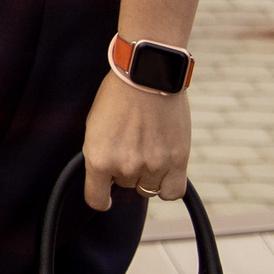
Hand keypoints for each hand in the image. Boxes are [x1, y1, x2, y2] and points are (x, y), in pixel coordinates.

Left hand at [82, 71, 192, 209]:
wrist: (146, 75)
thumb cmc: (118, 95)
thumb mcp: (95, 126)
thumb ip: (101, 155)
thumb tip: (108, 178)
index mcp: (98, 158)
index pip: (96, 198)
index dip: (101, 198)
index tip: (105, 197)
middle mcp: (124, 166)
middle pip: (125, 185)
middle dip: (127, 169)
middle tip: (132, 143)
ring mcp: (152, 165)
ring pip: (148, 188)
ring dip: (148, 174)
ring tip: (149, 146)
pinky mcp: (177, 162)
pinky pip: (172, 193)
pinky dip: (169, 186)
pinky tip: (166, 170)